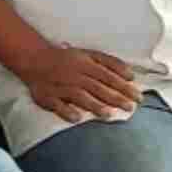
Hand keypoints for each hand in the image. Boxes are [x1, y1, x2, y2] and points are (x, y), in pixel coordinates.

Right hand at [18, 46, 142, 122]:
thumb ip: (110, 63)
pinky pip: (56, 104)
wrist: (34, 59)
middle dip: (114, 98)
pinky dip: (66, 111)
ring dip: (93, 105)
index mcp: (84, 63)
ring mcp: (59, 85)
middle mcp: (73, 74)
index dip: (123, 86)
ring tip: (108, 114)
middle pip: (96, 87)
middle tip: (130, 108)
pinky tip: (77, 118)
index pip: (107, 76)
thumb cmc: (67, 59)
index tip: (137, 97)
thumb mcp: (89, 54)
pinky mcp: (46, 95)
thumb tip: (131, 75)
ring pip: (78, 95)